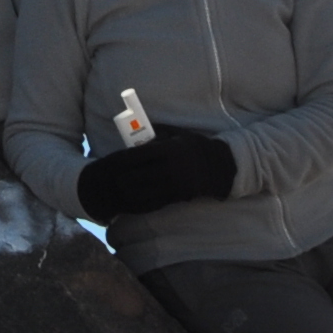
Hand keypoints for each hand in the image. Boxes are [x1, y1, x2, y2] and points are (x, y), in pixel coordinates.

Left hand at [74, 126, 237, 220]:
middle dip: (123, 178)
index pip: (139, 155)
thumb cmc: (196, 147)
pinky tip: (135, 200)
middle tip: (112, 178)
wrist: (220, 166)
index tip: (113, 161)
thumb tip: (138, 131)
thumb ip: (159, 135)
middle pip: (138, 175)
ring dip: (131, 192)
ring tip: (119, 191)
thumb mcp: (178, 136)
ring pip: (145, 191)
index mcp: (168, 151)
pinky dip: (144, 201)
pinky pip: (157, 200)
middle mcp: (170, 168)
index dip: (123, 160)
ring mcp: (174, 184)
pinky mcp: (179, 196)